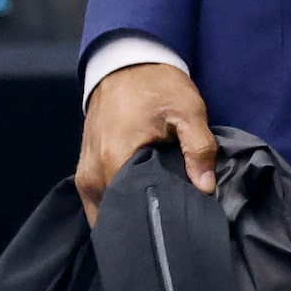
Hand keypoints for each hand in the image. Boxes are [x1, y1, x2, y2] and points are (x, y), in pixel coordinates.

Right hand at [77, 64, 215, 225]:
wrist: (126, 63)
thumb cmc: (156, 85)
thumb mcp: (187, 110)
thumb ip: (198, 148)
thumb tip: (206, 189)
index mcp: (114, 165)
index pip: (131, 216)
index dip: (155, 223)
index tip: (176, 226)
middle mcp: (92, 179)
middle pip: (117, 218)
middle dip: (142, 223)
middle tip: (171, 223)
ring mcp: (85, 177)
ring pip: (106, 213)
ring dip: (130, 215)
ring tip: (158, 213)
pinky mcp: (84, 172)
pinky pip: (100, 201)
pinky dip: (119, 205)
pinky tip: (142, 201)